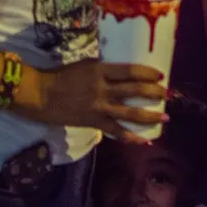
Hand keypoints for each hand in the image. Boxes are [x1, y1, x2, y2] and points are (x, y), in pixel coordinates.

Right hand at [18, 59, 166, 143]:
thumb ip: (102, 69)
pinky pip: (116, 131)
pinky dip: (130, 136)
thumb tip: (120, 71)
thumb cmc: (59, 76)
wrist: (40, 94)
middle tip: (167, 94)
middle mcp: (103, 88)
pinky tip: (143, 140)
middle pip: (134, 90)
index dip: (147, 73)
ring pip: (130, 112)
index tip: (160, 75)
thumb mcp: (84, 66)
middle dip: (154, 92)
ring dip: (150, 115)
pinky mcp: (94, 122)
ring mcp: (99, 107)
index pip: (130, 71)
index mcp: (100, 70)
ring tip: (165, 117)